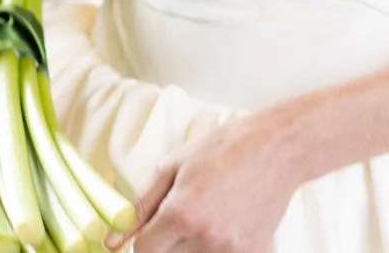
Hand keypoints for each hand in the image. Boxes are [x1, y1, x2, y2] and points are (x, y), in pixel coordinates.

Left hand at [104, 109, 299, 252]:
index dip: (144, 242)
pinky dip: (219, 245)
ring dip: (193, 245)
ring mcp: (231, 251)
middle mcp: (205, 237)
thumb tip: (112, 242)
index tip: (153, 231)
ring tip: (211, 212)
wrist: (277, 147)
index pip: (144, 252)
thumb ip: (142, 207)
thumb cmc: (224, 148)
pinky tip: (229, 220)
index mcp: (181, 212)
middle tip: (189, 212)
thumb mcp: (174, 165)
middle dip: (170, 242)